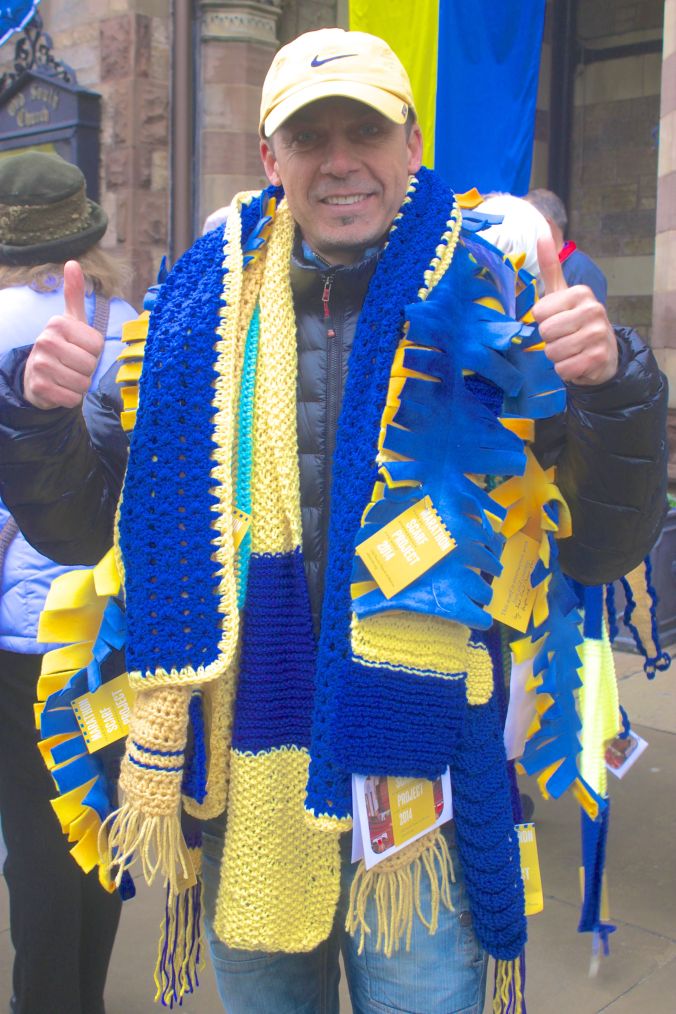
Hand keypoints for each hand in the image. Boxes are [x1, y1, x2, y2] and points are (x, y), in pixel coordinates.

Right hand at [23, 260, 104, 409]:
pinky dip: (70, 398)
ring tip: (67, 375)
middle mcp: (45, 341)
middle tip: (73, 364)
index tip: (79, 348)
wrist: (37, 375)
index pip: (97, 345)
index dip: (93, 351)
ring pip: (82, 383)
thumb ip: (74, 293)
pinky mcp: (39, 388)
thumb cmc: (62, 346)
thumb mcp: (70, 320)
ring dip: (79, 384)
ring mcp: (40, 365)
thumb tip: (73, 263)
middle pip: (90, 364)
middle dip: (87, 369)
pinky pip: (72, 398)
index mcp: (57, 323)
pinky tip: (60, 388)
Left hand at [531, 235, 617, 385]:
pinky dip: (565, 370)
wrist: (604, 353)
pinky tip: (577, 362)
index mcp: (580, 293)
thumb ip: (551, 266)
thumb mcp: (562, 293)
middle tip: (564, 337)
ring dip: (557, 356)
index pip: (538, 313)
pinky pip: (564, 369)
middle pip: (545, 333)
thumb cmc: (576, 321)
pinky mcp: (599, 357)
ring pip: (553, 352)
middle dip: (549, 341)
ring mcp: (598, 334)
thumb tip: (542, 232)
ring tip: (570, 349)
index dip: (543, 321)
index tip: (557, 319)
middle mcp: (593, 310)